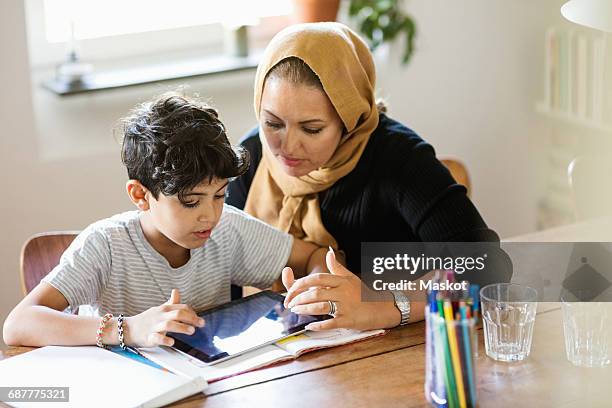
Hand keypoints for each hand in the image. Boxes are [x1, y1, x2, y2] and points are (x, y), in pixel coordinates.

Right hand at [125, 289, 204, 346]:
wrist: (127, 329)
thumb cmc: (147, 319)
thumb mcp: (159, 309)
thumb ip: (171, 302)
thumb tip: (176, 291)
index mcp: (164, 309)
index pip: (181, 307)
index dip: (193, 313)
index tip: (200, 320)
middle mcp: (160, 316)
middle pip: (177, 313)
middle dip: (191, 318)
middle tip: (201, 324)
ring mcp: (154, 327)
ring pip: (168, 325)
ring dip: (181, 327)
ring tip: (191, 331)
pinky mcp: (148, 337)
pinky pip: (156, 338)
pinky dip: (164, 340)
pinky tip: (172, 342)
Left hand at [283, 249, 400, 330]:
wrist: (382, 308)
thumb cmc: (363, 293)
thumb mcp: (350, 278)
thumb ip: (337, 267)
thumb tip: (328, 253)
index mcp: (341, 281)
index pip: (317, 279)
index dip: (301, 283)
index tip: (291, 289)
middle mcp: (343, 292)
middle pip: (315, 293)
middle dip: (298, 298)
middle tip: (289, 303)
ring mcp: (346, 306)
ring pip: (320, 307)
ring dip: (305, 309)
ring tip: (295, 310)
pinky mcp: (349, 320)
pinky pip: (331, 323)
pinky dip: (319, 326)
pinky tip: (309, 326)